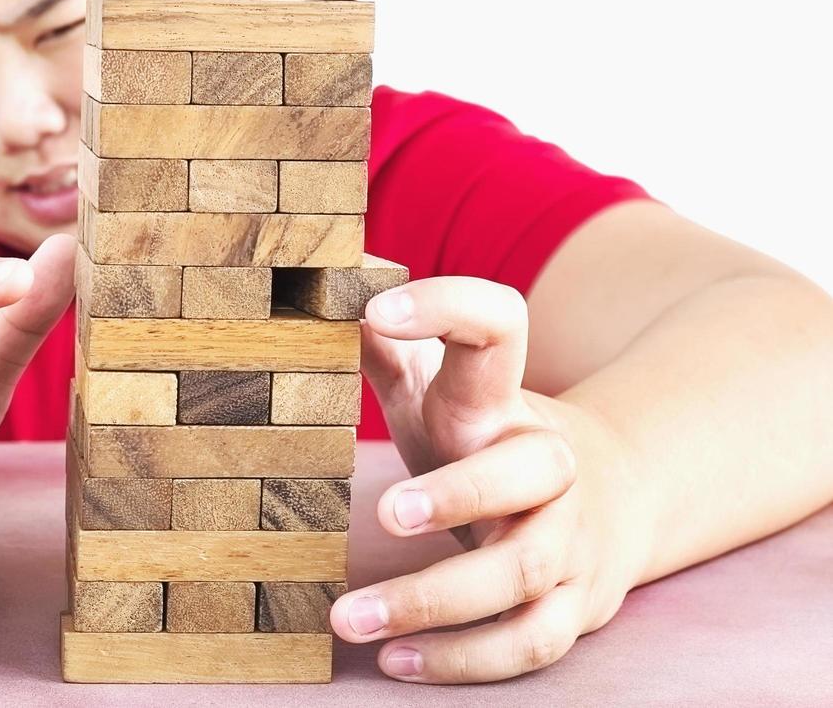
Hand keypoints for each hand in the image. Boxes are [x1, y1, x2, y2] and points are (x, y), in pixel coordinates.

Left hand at [332, 276, 651, 682]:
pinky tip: (395, 662)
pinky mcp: (574, 605)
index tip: (378, 308)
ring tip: (348, 618)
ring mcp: (568, 538)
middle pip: (528, 471)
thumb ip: (386, 346)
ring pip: (522, 573)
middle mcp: (546, 463)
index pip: (499, 328)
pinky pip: (528, 643)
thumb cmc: (488, 437)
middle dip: (460, 493)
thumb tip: (328, 281)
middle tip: (386, 511)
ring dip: (435, 602)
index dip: (447, 307)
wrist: (614, 494)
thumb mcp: (441, 392)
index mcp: (503, 398)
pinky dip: (463, 659)